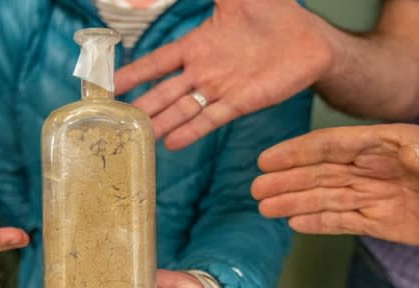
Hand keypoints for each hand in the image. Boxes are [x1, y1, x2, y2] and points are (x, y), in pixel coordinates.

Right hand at [114, 0, 330, 149]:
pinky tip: (171, 144)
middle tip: (114, 123)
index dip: (133, 73)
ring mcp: (220, 89)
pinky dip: (191, 131)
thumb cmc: (275, 13)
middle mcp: (203, 71)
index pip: (157, 62)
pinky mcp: (240, 104)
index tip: (107, 85)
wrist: (310, 40)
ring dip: (160, 124)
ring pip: (182, 110)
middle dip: (140, 107)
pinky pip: (210, 119)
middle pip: (164, 92)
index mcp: (197, 45)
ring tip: (137, 139)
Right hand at [251, 124, 418, 245]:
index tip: (268, 159)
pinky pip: (342, 221)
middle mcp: (373, 168)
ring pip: (325, 197)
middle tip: (255, 189)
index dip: (299, 152)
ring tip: (263, 207)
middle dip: (287, 180)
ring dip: (294, 201)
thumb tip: (412, 152)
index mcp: (386, 146)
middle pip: (321, 173)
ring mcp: (374, 195)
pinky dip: (318, 222)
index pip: (334, 146)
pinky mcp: (379, 221)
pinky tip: (294, 222)